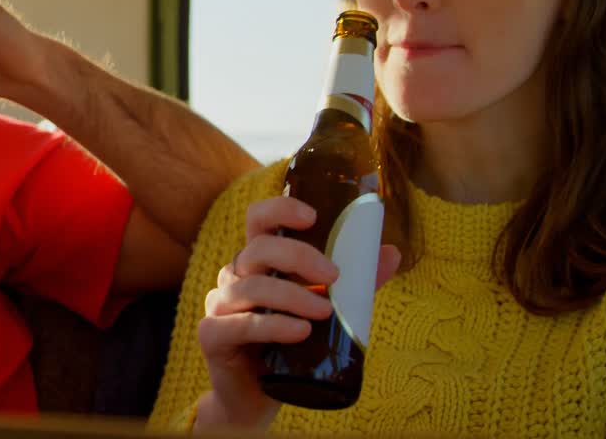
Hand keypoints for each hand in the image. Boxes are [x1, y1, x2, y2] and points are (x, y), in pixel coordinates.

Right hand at [194, 195, 401, 430]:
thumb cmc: (290, 345)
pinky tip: (299, 332)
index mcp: (257, 262)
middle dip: (299, 257)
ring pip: (251, 287)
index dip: (280, 209)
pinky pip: (241, 324)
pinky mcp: (212, 335)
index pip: (258, 220)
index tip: (312, 216)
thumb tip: (392, 253)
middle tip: (334, 276)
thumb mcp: (326, 309)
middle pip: (258, 249)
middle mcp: (234, 277)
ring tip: (324, 312)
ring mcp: (220, 305)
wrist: (257, 396)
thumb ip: (355, 284)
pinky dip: (272, 326)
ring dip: (292, 296)